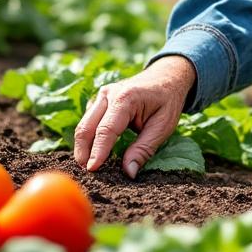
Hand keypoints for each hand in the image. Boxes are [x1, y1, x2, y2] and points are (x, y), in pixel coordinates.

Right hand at [73, 56, 195, 177]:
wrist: (168, 76)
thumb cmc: (167, 101)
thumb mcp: (163, 127)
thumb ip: (144, 149)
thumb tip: (128, 172)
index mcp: (125, 98)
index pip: (106, 130)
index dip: (98, 152)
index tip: (92, 170)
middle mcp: (108, 94)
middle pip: (87, 127)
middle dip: (83, 152)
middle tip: (88, 174)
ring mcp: (102, 95)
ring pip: (84, 124)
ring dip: (84, 146)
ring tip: (89, 167)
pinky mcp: (100, 100)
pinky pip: (88, 121)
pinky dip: (88, 137)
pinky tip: (93, 152)